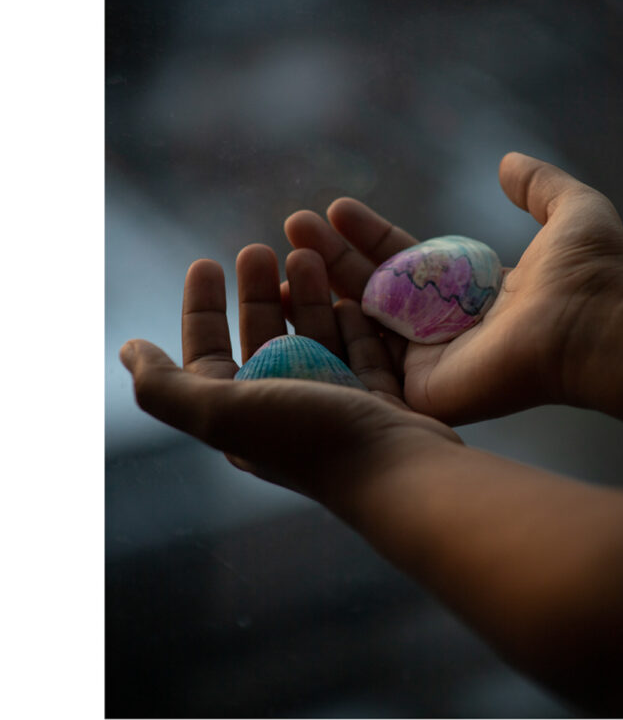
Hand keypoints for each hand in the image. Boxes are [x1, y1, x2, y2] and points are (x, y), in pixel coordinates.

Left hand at [119, 246, 459, 504]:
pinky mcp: (378, 402)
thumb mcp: (218, 410)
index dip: (200, 309)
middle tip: (260, 248)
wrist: (398, 471)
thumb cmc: (308, 436)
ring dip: (304, 297)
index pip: (208, 354)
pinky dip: (352, 322)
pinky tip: (351, 295)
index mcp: (241, 416)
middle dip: (256, 293)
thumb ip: (165, 386)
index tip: (206, 262)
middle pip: (262, 340)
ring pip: (313, 340)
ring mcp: (334, 407)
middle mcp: (283, 413)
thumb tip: (127, 352)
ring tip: (308, 256)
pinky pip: (362, 352)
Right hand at [284, 153, 622, 431]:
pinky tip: (296, 298)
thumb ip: (538, 185)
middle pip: (376, 289)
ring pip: (363, 325)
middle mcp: (447, 328)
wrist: (594, 325)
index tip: (337, 207)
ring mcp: (433, 363)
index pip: (408, 260)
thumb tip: (507, 161)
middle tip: (295, 224)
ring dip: (324, 289)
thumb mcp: (569, 210)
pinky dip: (330, 334)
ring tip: (284, 250)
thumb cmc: (591, 274)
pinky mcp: (424, 390)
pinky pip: (367, 365)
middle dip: (335, 256)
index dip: (372, 235)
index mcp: (473, 290)